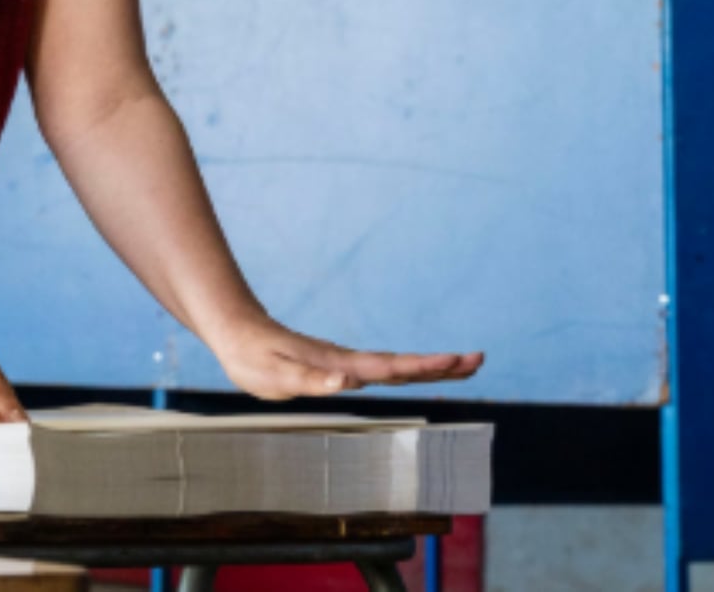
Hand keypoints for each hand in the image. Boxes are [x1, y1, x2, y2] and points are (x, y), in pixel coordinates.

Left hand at [207, 312, 483, 399]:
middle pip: (403, 364)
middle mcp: (347, 363)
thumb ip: (309, 378)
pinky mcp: (335, 366)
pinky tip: (412, 373)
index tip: (458, 361)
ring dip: (428, 367)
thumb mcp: (274, 373)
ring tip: (460, 365)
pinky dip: (403, 370)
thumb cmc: (251, 354)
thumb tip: (343, 383)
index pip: (390, 368)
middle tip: (479, 361)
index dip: (425, 367)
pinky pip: (377, 369)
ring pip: (393, 366)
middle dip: (441, 366)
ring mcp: (343, 363)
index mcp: (340, 365)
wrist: (234, 330)